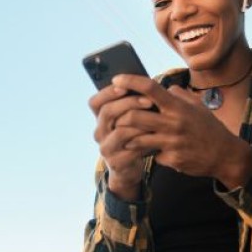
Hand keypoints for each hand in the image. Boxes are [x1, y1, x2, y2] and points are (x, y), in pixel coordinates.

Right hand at [89, 84, 155, 200]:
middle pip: (107, 112)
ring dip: (139, 123)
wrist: (130, 168)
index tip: (124, 85)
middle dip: (129, 103)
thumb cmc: (134, 137)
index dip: (108, 92)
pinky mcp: (116, 162)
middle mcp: (99, 132)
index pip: (95, 102)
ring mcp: (106, 148)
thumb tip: (146, 83)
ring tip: (155, 118)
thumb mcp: (130, 119)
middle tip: (149, 100)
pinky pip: (131, 148)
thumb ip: (132, 104)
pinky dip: (144, 141)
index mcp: (100, 119)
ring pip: (120, 131)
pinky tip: (156, 136)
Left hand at [110, 74, 251, 188]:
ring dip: (128, 138)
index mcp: (178, 107)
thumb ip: (179, 95)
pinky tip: (152, 152)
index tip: (116, 80)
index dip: (130, 82)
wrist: (226, 156)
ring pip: (137, 139)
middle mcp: (174, 123)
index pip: (150, 88)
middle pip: (134, 116)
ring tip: (125, 137)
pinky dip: (149, 153)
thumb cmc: (210, 128)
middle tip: (115, 118)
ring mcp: (172, 143)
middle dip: (120, 117)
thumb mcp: (198, 106)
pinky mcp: (172, 159)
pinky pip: (152, 155)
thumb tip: (164, 87)